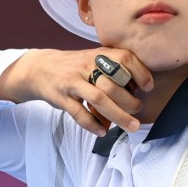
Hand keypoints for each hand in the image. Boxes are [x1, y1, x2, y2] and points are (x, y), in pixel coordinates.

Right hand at [0, 48, 153, 135]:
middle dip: (130, 102)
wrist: (39, 68)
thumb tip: (140, 89)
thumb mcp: (95, 59)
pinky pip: (78, 112)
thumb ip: (115, 69)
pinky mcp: (60, 96)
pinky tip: (103, 132)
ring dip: (118, 115)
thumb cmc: (76, 67)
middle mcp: (86, 65)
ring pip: (99, 99)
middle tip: (138, 110)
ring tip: (131, 126)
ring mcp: (72, 81)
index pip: (125, 58)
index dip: (140, 72)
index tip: (148, 87)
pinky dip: (92, 124)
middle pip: (113, 84)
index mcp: (99, 55)